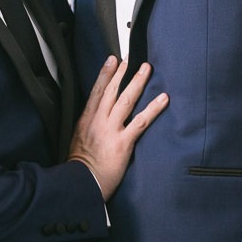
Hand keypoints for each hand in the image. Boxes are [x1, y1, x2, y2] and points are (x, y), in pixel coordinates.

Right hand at [68, 57, 166, 198]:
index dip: (105, 74)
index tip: (113, 60)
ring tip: (148, 68)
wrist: (79, 184)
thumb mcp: (78, 140)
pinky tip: (163, 99)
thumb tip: (98, 117)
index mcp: (86, 120)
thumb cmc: (80, 166)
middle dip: (122, 72)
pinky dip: (153, 109)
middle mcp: (98, 121)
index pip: (97, 91)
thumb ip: (89, 125)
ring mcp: (110, 130)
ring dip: (138, 82)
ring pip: (126, 100)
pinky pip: (140, 122)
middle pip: (112, 91)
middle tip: (132, 57)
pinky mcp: (122, 143)